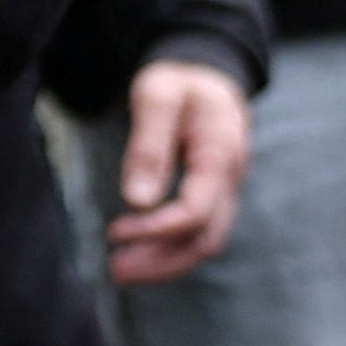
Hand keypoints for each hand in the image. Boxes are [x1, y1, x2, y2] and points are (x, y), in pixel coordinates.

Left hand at [103, 61, 252, 283]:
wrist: (206, 74)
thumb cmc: (179, 82)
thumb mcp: (157, 96)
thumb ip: (148, 145)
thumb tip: (138, 201)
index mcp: (221, 153)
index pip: (194, 211)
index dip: (155, 229)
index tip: (115, 232)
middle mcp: (231, 179)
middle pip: (205, 239)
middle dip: (161, 262)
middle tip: (115, 271)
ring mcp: (226, 191)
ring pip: (204, 243)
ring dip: (165, 263)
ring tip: (121, 270)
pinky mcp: (214, 198)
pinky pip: (198, 234)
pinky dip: (171, 249)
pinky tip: (140, 253)